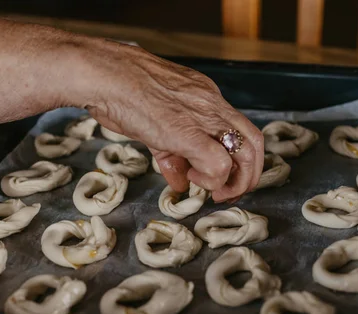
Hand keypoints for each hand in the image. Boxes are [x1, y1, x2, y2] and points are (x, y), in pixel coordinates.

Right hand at [84, 41, 263, 201]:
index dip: (240, 161)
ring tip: (213, 192)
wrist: (102, 74)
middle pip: (255, 143)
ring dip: (235, 182)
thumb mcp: (154, 122)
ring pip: (246, 153)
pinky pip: (218, 162)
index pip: (241, 130)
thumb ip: (172, 153)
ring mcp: (203, 116)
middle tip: (228, 193)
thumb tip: (180, 180)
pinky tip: (191, 180)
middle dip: (248, 176)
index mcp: (206, 98)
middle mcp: (211, 104)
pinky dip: (212, 179)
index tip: (224, 179)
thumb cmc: (119, 91)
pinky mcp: (188, 132)